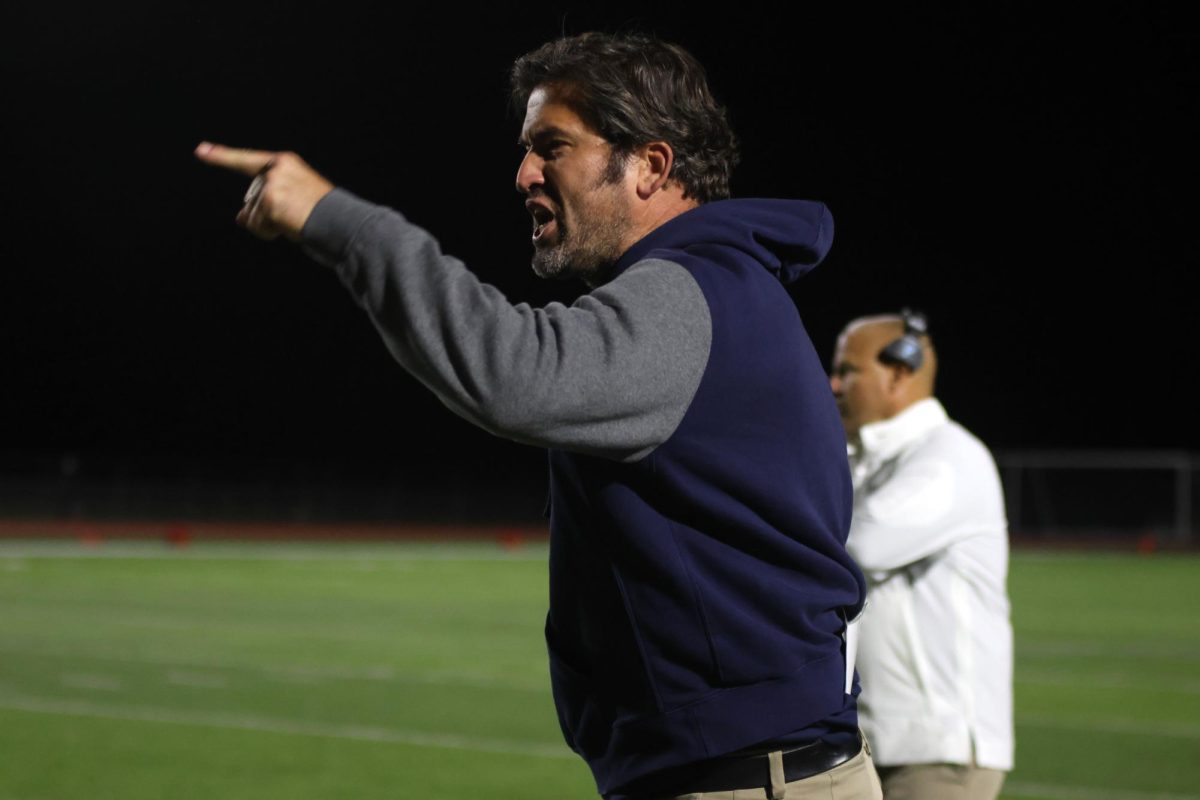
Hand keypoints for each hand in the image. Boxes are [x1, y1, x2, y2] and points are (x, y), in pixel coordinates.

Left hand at [194, 142, 333, 240]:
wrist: (341, 222)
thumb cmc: (323, 214)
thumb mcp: (293, 201)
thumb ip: (266, 203)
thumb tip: (240, 218)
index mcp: (285, 162)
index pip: (247, 159)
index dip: (222, 156)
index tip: (200, 151)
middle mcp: (276, 169)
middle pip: (251, 198)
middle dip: (262, 214)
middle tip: (291, 217)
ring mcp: (272, 184)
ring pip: (252, 214)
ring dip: (268, 226)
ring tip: (294, 222)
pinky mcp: (270, 201)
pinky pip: (256, 225)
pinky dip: (269, 232)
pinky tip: (288, 228)